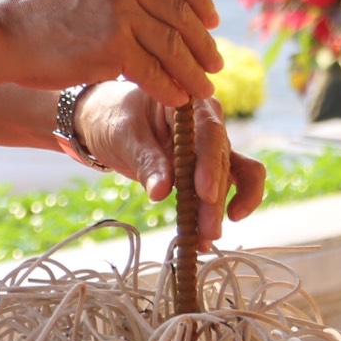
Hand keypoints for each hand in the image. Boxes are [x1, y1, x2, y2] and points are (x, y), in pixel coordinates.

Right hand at [0, 0, 222, 106]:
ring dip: (193, 71)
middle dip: (203, 43)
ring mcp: (118, 12)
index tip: (211, 21)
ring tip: (202, 88)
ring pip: (173, 45)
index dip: (200, 0)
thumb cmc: (32, 15)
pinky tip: (175, 99)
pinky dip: (170, 88)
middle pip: (180, 13)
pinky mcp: (112, 47)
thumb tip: (157, 1)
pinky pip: (155, 71)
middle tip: (214, 63)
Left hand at [77, 81, 266, 242]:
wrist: (107, 120)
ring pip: (231, 174)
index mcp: (188, 102)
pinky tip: (217, 228)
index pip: (208, 131)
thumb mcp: (123, 135)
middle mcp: (209, 119)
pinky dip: (226, 205)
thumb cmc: (114, 118)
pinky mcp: (210, 165)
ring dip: (221, 208)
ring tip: (206, 238)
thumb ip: (145, 161)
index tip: (205, 194)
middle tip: (207, 230)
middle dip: (214, 198)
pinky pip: (233, 182)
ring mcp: (212, 143)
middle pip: (220, 159)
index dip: (209, 164)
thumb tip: (161, 193)